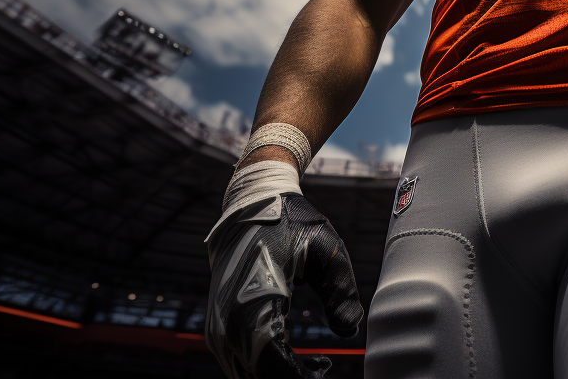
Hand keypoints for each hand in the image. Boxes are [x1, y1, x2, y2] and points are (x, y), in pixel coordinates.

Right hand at [205, 193, 363, 378]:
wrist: (252, 205)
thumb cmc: (292, 224)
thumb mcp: (326, 250)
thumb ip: (341, 291)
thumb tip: (350, 330)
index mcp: (251, 305)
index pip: (273, 368)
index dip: (301, 378)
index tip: (327, 369)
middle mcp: (226, 323)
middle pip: (258, 377)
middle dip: (294, 378)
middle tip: (324, 367)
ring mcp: (217, 328)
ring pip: (247, 374)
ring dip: (280, 375)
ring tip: (317, 365)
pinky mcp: (218, 328)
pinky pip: (241, 362)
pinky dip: (267, 369)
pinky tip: (298, 360)